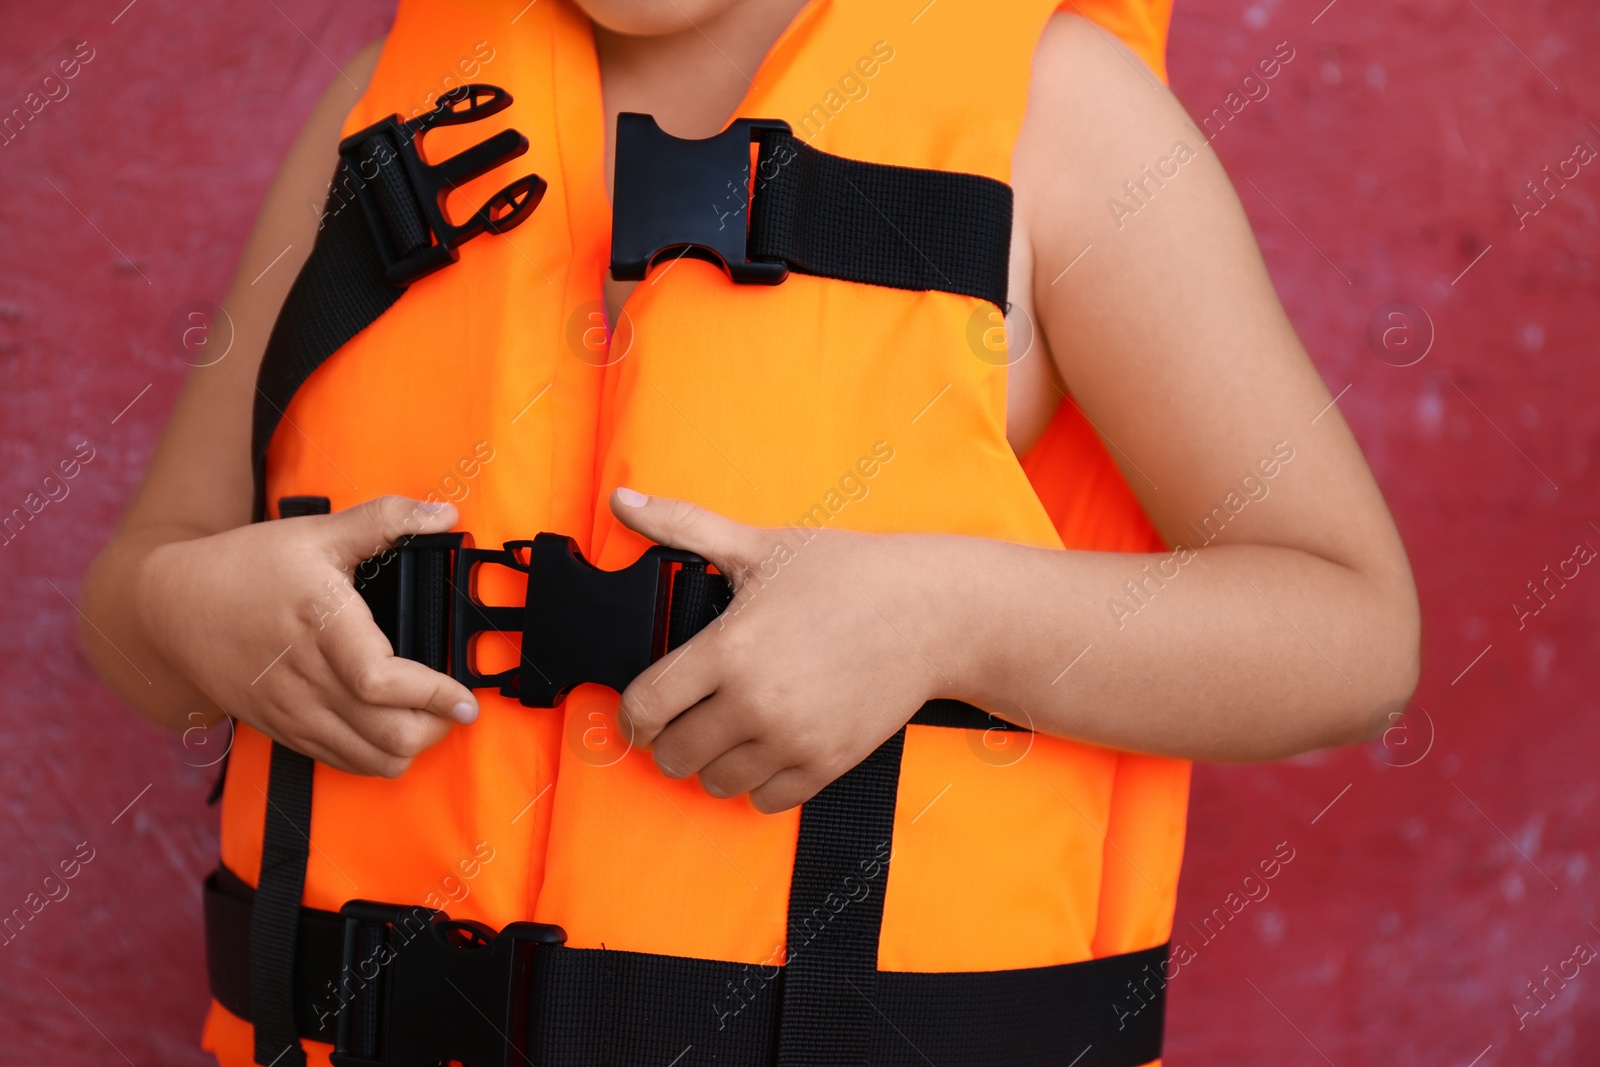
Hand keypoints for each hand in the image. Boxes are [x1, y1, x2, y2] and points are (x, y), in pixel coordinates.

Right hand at [136, 496, 479, 776]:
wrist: (171, 608)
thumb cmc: (247, 566)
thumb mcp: (317, 532)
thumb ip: (385, 519)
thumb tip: (444, 513)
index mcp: (321, 622)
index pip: (381, 682)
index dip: (433, 696)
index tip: (466, 698)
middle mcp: (306, 675)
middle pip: (386, 735)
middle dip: (434, 728)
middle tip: (455, 707)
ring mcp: (292, 709)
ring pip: (368, 760)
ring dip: (410, 747)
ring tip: (429, 720)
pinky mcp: (282, 729)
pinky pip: (341, 762)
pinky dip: (376, 757)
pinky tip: (391, 730)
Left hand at [611, 488, 948, 811]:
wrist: (930, 612)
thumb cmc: (848, 574)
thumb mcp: (760, 545)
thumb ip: (683, 526)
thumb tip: (625, 499)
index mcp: (728, 650)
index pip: (644, 707)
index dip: (633, 712)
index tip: (643, 709)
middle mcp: (754, 702)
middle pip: (674, 755)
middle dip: (670, 739)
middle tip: (685, 719)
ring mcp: (792, 739)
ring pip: (715, 784)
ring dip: (711, 764)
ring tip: (725, 734)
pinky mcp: (826, 763)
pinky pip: (766, 801)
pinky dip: (757, 784)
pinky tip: (764, 750)